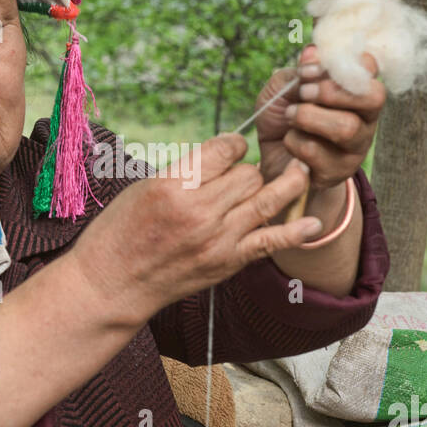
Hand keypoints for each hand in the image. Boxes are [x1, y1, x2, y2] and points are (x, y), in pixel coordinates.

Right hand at [67, 132, 321, 323]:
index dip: (233, 144)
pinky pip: (269, 242)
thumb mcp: (145, 186)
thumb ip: (187, 171)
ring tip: (300, 169)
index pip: (224, 149)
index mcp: (174, 185)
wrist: (113, 282)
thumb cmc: (121, 231)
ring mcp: (217, 240)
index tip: (231, 148)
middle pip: (248, 174)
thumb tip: (226, 157)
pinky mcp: (227, 263)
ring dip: (286, 183)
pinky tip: (312, 222)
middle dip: (249, 168)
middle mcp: (199, 211)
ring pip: (265, 199)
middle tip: (241, 174)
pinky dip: (295, 231)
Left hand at [255, 43, 384, 193]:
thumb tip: (312, 53)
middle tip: (302, 93)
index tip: (306, 70)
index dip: (340, 65)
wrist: (270, 156)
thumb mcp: (283, 87)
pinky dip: (294, 141)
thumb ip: (299, 71)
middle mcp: (365, 116)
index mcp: (357, 89)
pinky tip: (289, 141)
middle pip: (373, 97)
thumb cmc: (282, 116)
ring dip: (309, 117)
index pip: (370, 67)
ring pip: (347, 128)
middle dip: (330, 92)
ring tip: (290, 116)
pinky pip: (317, 152)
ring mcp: (357, 146)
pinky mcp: (339, 172)